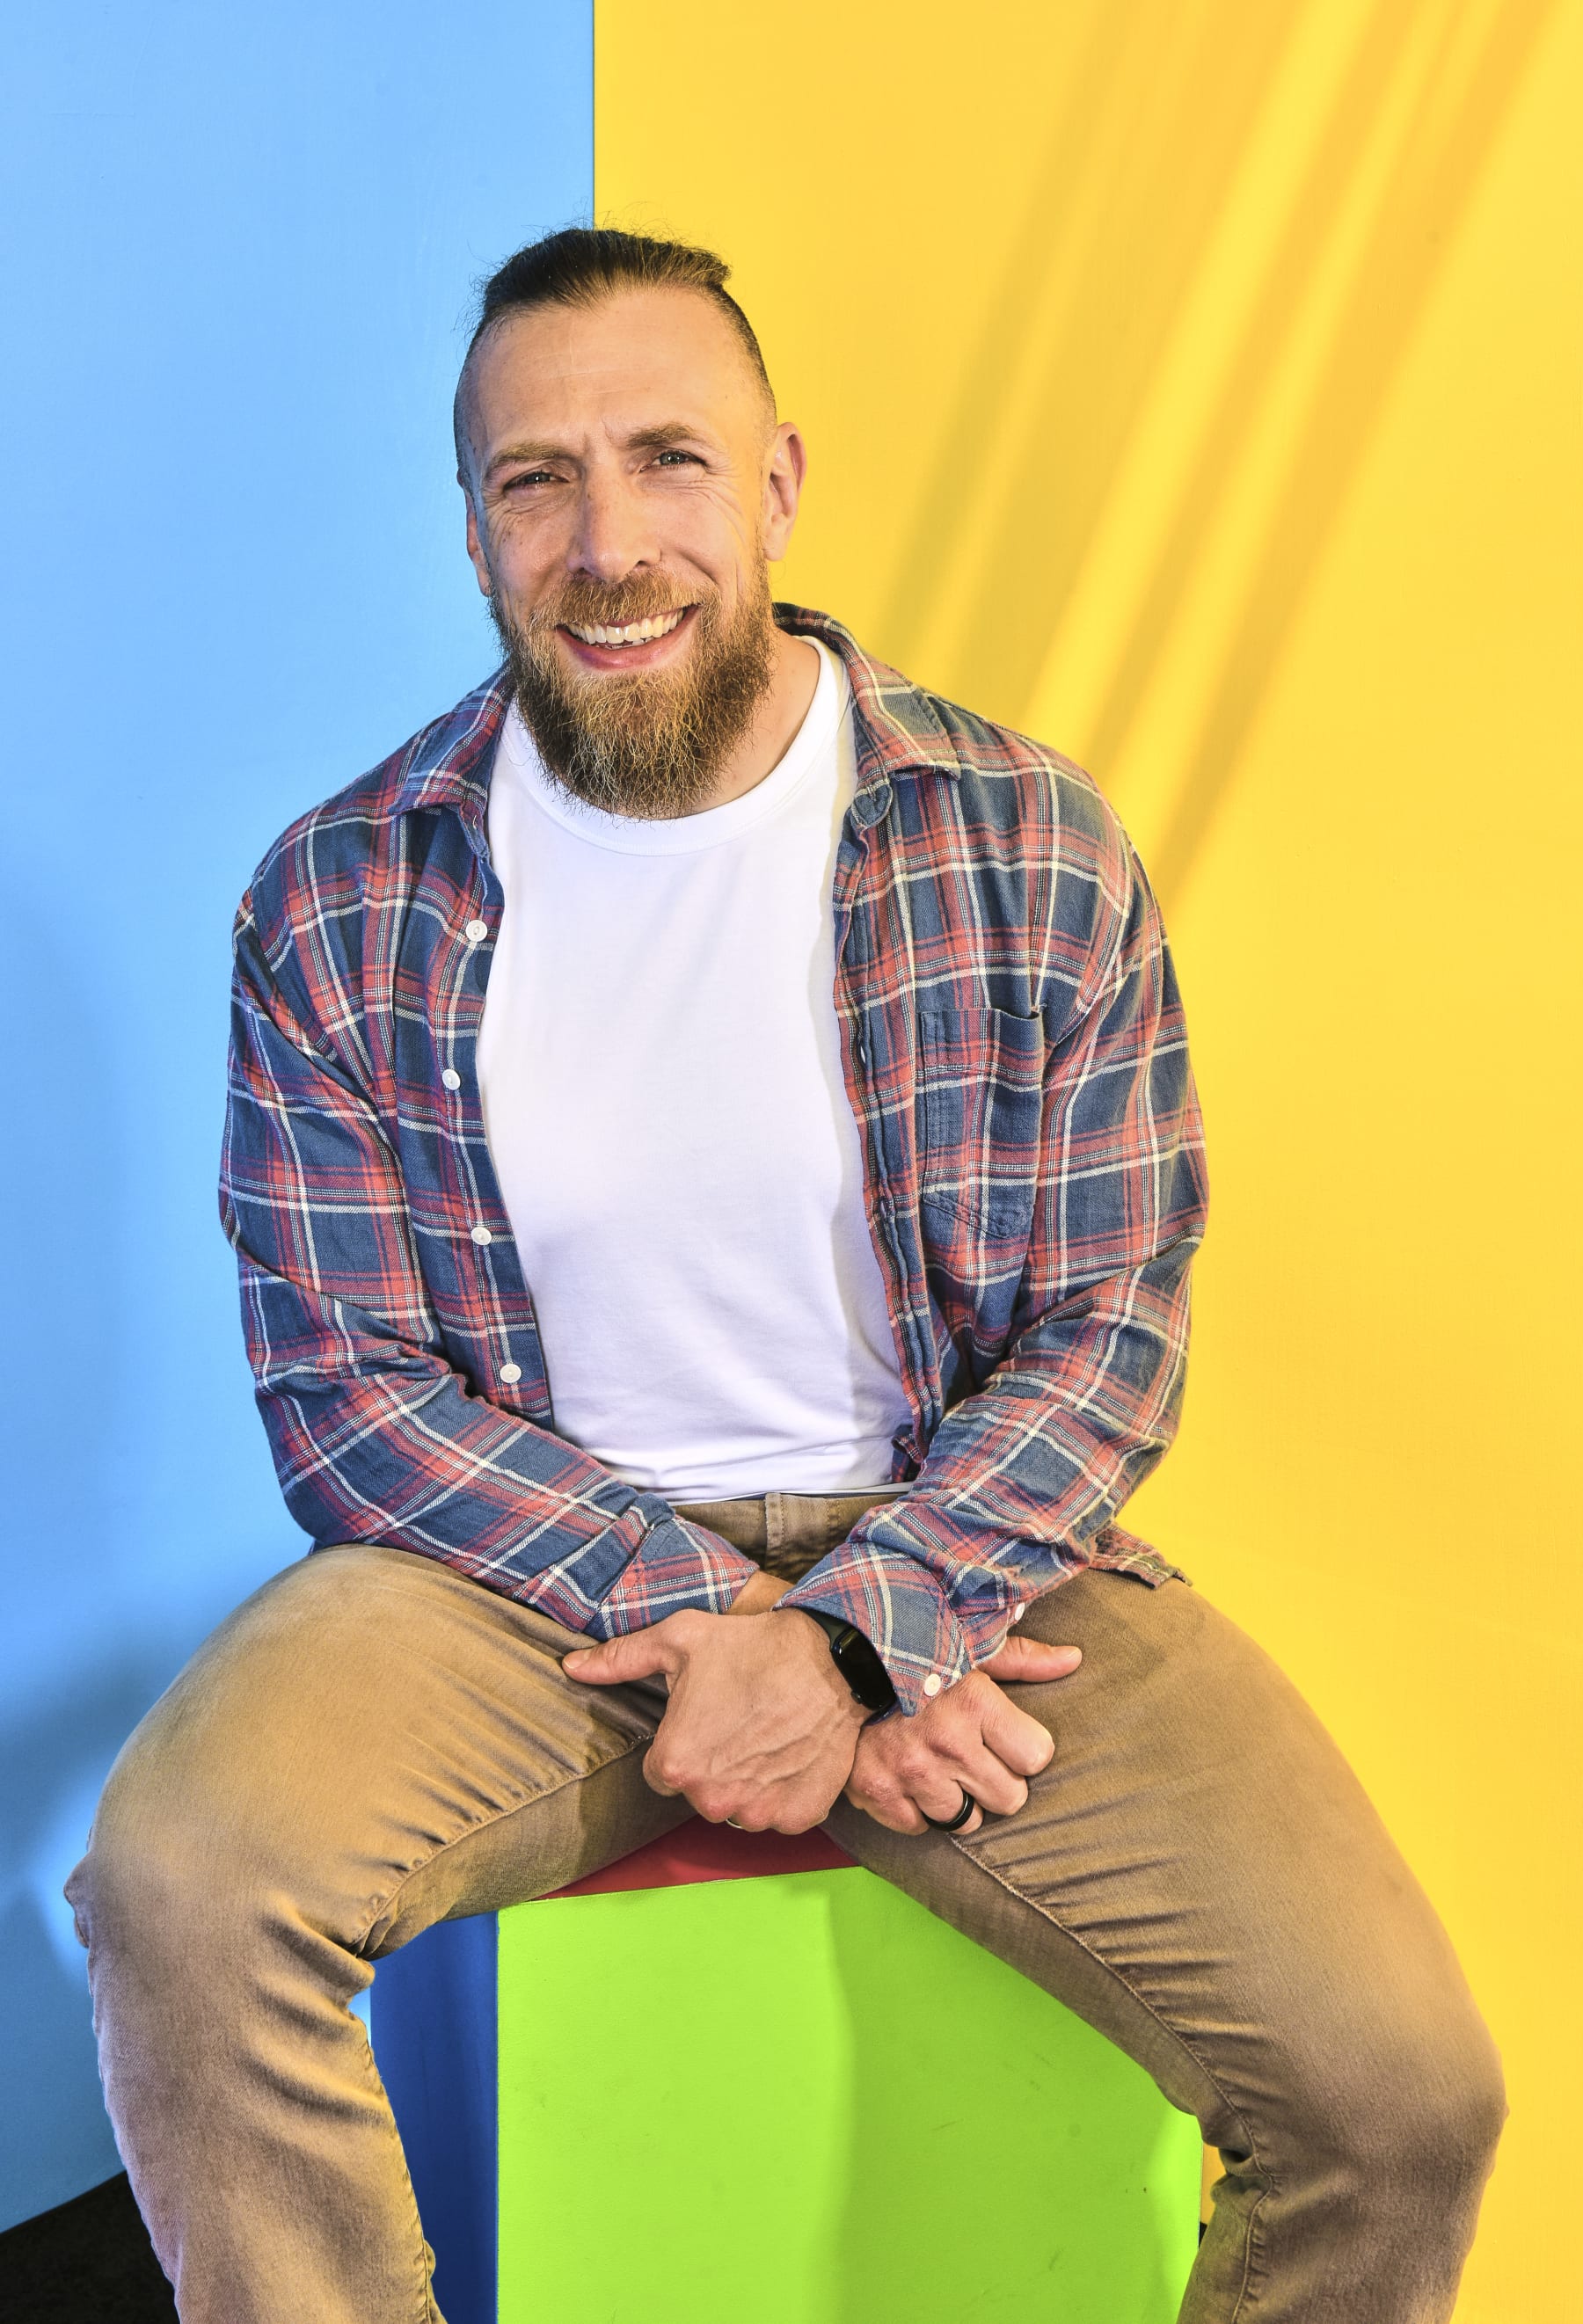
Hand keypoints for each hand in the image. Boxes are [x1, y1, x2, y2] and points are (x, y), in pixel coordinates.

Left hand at [562, 1599, 866, 1832]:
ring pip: (738, 1807)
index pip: (660, 1773)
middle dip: (713, 1765)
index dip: (681, 1743)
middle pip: (699, 1793)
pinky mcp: (797, 1818)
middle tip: (738, 1722)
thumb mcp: (679, 1640)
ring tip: (766, 1735)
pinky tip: (791, 1753)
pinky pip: (778, 1815)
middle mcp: (712, 1800)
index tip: (705, 1718)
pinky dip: (784, 1792)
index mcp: (675, 1764)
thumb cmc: (752, 1647)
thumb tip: (571, 1667)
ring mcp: (758, 1813)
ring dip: (746, 1783)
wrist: (833, 1659)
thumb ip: (621, 1659)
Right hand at [845, 1633, 1080, 1837]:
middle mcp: (948, 1745)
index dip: (1025, 1747)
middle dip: (997, 1779)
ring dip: (957, 1797)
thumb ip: (1023, 1658)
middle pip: (1010, 1798)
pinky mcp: (877, 1793)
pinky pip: (918, 1827)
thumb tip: (1074, 1659)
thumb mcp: (968, 1645)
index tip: (1006, 1734)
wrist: (833, 1658)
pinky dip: (915, 1808)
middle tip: (974, 1755)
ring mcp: (911, 1773)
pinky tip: (908, 1777)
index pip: (1037, 1757)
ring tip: (940, 1766)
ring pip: (966, 1820)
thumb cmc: (910, 1649)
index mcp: (976, 1705)